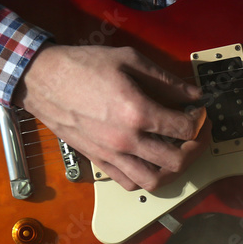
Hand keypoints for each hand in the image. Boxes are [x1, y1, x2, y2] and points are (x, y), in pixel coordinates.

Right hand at [14, 44, 207, 191]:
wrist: (42, 79)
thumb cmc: (83, 66)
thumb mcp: (130, 60)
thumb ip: (167, 80)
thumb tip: (194, 93)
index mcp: (138, 112)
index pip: (186, 128)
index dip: (200, 120)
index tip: (200, 111)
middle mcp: (127, 140)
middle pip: (177, 160)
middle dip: (196, 148)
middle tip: (198, 134)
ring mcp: (112, 154)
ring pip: (155, 181)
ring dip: (174, 170)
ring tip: (178, 153)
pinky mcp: (98, 160)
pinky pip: (129, 183)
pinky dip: (146, 178)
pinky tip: (151, 161)